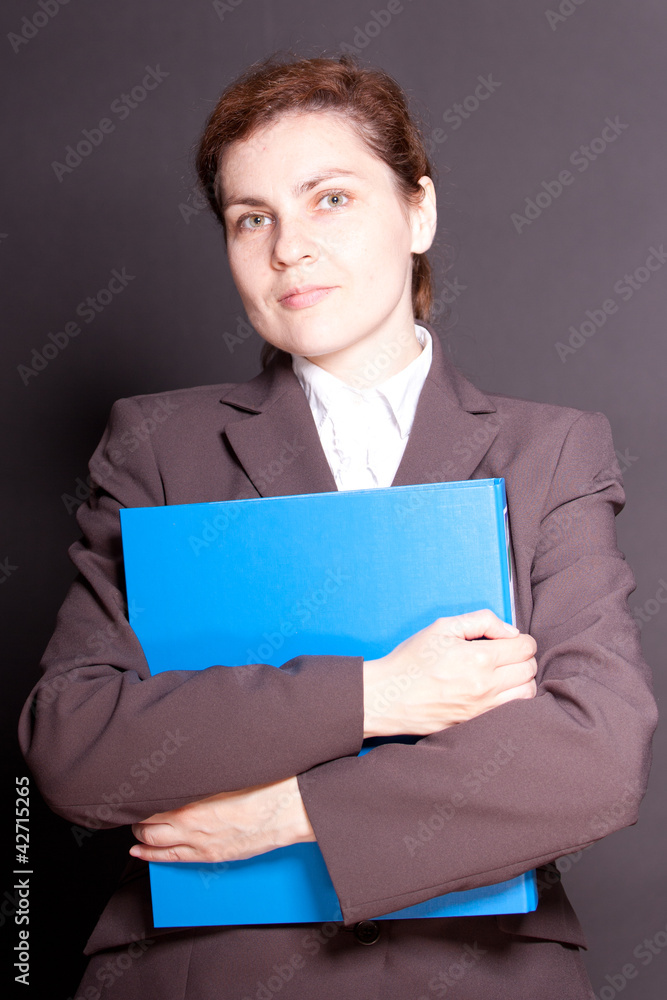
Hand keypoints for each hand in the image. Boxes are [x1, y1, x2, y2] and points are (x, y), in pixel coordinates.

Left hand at [129, 776, 314, 862]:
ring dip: (140, 837)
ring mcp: (200, 843)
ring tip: (133, 830)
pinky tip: (141, 852)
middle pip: (149, 824)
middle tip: (130, 810)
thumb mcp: (228, 770)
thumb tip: (184, 762)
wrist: (289, 810)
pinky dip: (151, 856)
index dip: (140, 797)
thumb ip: (201, 771)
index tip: (134, 789)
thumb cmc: (265, 786)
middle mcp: (192, 823)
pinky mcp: (211, 855)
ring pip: (155, 844)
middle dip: (136, 820)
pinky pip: (172, 858)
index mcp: (194, 799)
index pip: (153, 801)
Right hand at [362, 608, 537, 737]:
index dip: (520, 639)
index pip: (526, 647)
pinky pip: (513, 710)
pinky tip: (498, 689)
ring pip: (528, 693)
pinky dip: (514, 697)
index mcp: (479, 658)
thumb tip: (510, 631)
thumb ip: (481, 620)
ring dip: (522, 679)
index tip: (506, 639)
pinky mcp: (478, 722)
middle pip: (530, 669)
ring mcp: (483, 708)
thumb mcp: (442, 627)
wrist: (389, 696)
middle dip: (522, 657)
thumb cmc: (412, 660)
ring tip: (504, 672)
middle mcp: (486, 685)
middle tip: (505, 653)